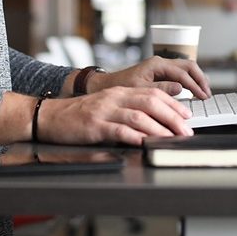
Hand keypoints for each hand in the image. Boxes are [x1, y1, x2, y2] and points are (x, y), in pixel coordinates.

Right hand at [38, 87, 193, 145]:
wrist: (49, 116)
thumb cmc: (79, 115)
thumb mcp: (107, 106)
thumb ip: (129, 109)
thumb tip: (156, 121)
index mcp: (120, 92)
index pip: (154, 93)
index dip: (173, 105)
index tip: (186, 117)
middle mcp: (115, 98)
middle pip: (151, 102)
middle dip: (172, 117)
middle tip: (186, 131)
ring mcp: (104, 111)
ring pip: (138, 116)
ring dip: (159, 129)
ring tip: (172, 139)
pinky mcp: (94, 126)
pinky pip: (119, 130)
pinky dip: (135, 137)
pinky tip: (145, 143)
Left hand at [90, 57, 211, 99]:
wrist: (108, 85)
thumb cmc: (122, 87)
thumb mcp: (141, 90)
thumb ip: (161, 89)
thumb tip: (180, 88)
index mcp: (157, 64)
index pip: (182, 73)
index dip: (195, 86)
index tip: (202, 97)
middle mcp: (161, 62)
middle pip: (189, 66)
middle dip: (200, 79)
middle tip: (207, 94)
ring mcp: (162, 66)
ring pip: (186, 68)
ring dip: (197, 79)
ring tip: (204, 92)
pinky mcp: (161, 72)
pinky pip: (180, 73)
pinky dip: (190, 81)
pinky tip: (193, 91)